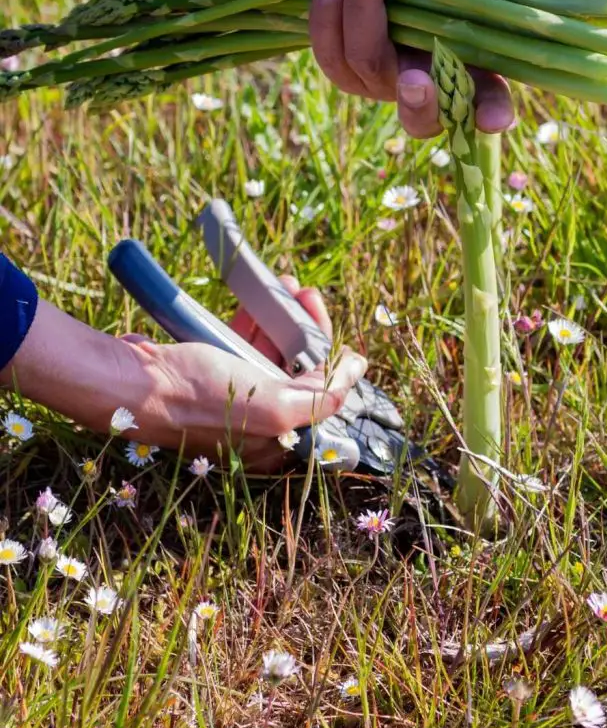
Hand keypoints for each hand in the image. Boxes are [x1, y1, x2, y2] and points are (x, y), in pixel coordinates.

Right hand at [122, 277, 366, 471]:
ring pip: (269, 352)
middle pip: (295, 371)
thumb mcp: (272, 406)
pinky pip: (241, 342)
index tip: (341, 338)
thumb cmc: (198, 397)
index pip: (318, 400)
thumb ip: (318, 398)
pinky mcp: (208, 370)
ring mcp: (230, 394)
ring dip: (281, 318)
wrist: (131, 381)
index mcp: (273, 442)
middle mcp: (255, 422)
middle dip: (306, 331)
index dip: (334, 366)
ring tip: (287, 285)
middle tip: (306, 295)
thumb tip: (353, 377)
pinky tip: (259, 298)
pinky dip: (253, 320)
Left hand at [309, 0, 513, 137]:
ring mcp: (380, 80)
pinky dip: (327, 18)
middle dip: (418, 100)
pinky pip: (329, 54)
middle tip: (413, 76)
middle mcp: (427, 86)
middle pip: (421, 111)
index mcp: (472, 67)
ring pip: (366, 69)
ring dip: (362, 21)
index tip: (494, 120)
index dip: (491, 114)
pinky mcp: (343, 68)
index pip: (488, 103)